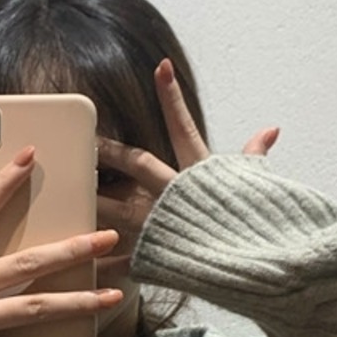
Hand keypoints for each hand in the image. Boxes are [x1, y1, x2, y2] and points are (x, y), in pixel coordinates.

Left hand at [96, 59, 278, 275]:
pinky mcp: (152, 257)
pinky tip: (78, 260)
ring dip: (91, 201)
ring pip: (116, 209)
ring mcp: (160, 226)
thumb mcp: (255, 186)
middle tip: (87, 139)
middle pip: (136, 163)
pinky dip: (100, 262)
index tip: (159, 67)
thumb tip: (271, 130)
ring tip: (66, 193)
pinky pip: (120, 260)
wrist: (255, 268)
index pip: (183, 128)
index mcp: (198, 176)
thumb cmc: (255, 226)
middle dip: (110, 149)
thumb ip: (254, 157)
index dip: (172, 98)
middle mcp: (174, 196)